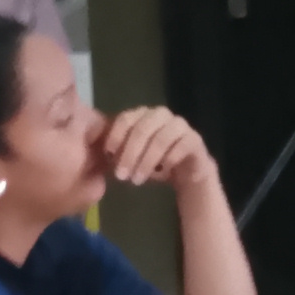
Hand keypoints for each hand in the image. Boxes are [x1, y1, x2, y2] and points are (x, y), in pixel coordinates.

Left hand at [96, 107, 215, 190]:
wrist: (186, 171)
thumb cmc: (154, 162)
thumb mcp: (132, 157)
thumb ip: (118, 151)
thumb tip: (100, 155)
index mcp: (143, 115)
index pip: (126, 118)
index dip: (116, 136)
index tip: (108, 155)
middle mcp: (161, 115)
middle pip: (142, 129)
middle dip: (129, 154)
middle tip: (121, 175)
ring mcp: (179, 125)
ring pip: (160, 139)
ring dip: (146, 161)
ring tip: (137, 180)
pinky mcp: (194, 139)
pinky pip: (179, 147)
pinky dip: (167, 162)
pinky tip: (161, 173)